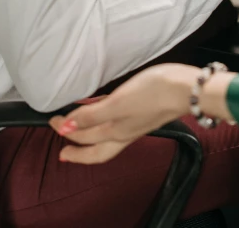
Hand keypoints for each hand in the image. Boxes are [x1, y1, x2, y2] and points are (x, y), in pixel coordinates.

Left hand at [49, 64, 235, 164]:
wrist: (186, 89)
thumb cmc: (153, 94)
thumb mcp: (118, 103)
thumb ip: (92, 116)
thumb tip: (66, 128)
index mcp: (116, 133)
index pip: (84, 139)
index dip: (66, 133)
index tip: (52, 122)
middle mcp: (124, 133)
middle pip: (96, 149)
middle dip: (77, 148)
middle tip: (62, 146)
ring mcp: (134, 124)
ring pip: (105, 137)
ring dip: (89, 135)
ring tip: (78, 130)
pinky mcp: (143, 112)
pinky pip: (116, 123)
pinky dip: (104, 120)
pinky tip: (103, 109)